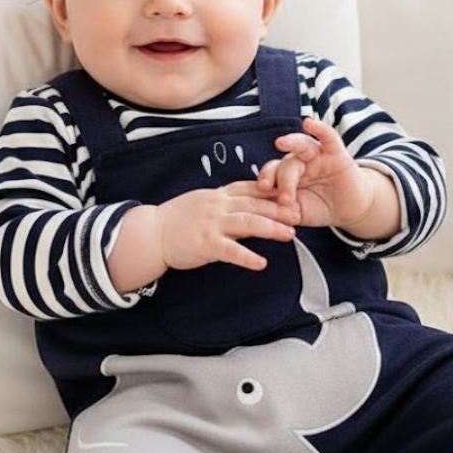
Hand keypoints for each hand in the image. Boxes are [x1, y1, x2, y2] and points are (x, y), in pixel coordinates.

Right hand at [155, 181, 300, 271]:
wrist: (152, 233)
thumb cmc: (178, 220)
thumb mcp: (205, 203)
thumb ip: (228, 203)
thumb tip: (253, 205)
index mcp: (219, 196)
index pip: (251, 188)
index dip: (274, 190)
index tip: (294, 192)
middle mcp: (218, 206)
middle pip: (255, 204)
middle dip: (280, 208)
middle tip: (300, 213)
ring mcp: (212, 224)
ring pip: (247, 222)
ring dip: (271, 227)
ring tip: (289, 234)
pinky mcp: (205, 244)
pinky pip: (230, 250)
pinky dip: (247, 257)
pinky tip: (261, 263)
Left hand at [256, 117, 396, 236]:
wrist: (348, 209)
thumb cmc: (318, 208)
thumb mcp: (296, 212)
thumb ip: (280, 209)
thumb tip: (261, 211)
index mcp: (285, 175)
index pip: (271, 172)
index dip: (265, 178)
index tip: (262, 189)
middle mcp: (299, 162)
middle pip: (286, 163)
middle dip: (283, 180)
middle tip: (285, 198)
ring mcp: (317, 155)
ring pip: (302, 146)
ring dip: (291, 143)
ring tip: (280, 143)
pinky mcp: (336, 153)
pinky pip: (328, 137)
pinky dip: (320, 129)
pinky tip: (310, 123)